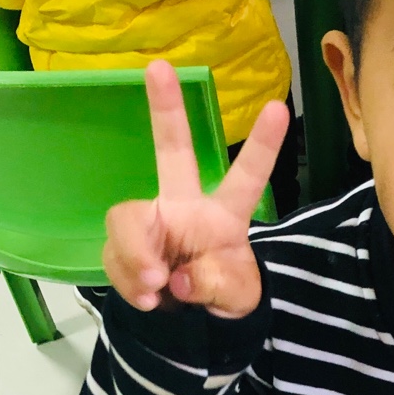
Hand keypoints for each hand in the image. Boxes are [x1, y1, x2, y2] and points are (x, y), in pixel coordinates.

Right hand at [103, 60, 288, 319]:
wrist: (187, 326)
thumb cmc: (222, 296)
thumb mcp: (235, 300)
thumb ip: (215, 287)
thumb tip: (178, 279)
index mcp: (224, 216)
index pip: (246, 177)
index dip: (262, 146)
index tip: (279, 108)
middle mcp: (183, 207)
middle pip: (173, 152)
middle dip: (166, 110)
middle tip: (158, 67)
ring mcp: (150, 223)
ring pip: (127, 219)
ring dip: (136, 256)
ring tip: (157, 287)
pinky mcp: (123, 246)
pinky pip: (114, 256)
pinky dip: (128, 282)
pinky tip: (148, 300)